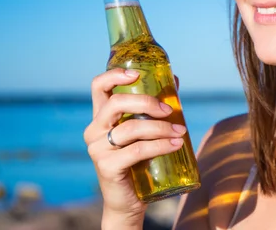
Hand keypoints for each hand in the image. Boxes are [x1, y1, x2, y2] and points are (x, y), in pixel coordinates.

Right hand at [83, 68, 185, 225]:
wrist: (129, 202)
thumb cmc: (138, 162)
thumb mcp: (144, 131)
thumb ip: (154, 107)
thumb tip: (174, 80)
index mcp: (100, 117)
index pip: (98, 87)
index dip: (115, 75)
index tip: (137, 74)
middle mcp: (94, 130)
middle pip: (116, 104)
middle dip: (146, 102)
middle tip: (169, 109)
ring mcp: (97, 149)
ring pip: (131, 128)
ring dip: (160, 128)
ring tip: (181, 131)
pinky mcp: (107, 167)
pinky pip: (137, 150)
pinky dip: (160, 145)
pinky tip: (176, 144)